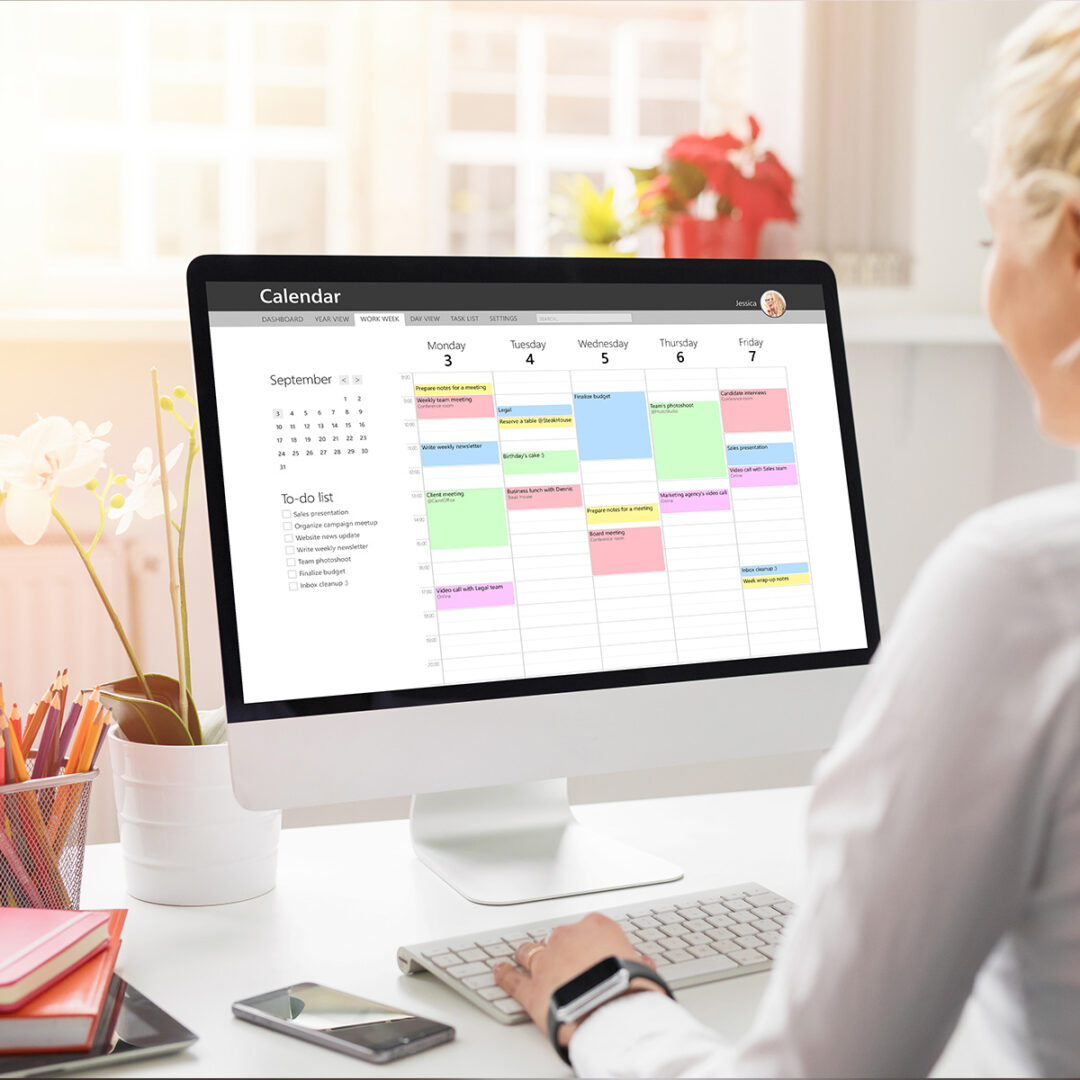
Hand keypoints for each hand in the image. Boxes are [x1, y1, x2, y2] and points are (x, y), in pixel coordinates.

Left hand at [493, 914, 661, 1048]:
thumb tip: (641, 964)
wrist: (610, 1011)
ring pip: (531, 952)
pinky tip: (498, 972)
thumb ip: (636, 962)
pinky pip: (513, 980)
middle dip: (560, 949)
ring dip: (528, 954)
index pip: (589, 928)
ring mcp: (546, 962)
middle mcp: (568, 938)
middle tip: (565, 960)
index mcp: (596, 927)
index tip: (592, 952)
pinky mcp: (532, 990)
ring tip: (524, 955)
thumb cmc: (630, 988)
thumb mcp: (643, 970)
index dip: (589, 943)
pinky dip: (504, 976)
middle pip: (559, 938)